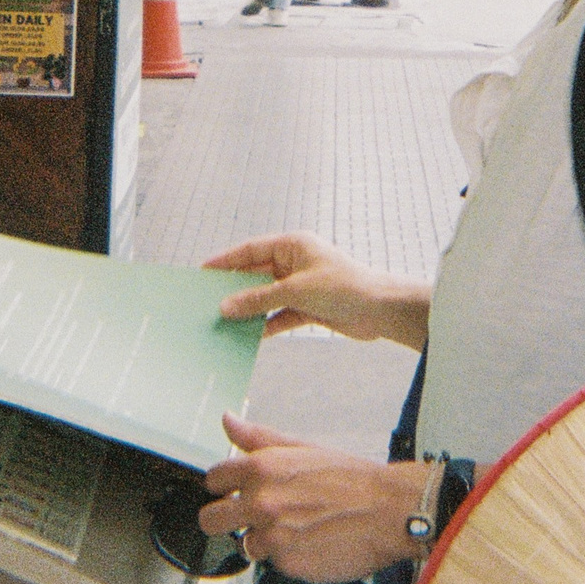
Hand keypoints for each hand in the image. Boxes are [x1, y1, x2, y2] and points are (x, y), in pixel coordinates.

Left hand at [198, 415, 427, 583]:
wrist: (389, 511)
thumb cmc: (352, 479)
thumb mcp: (303, 447)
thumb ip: (259, 438)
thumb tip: (228, 420)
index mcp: (261, 468)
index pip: (213, 480)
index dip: (224, 485)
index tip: (233, 490)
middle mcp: (261, 502)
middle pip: (211, 520)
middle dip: (225, 518)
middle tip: (251, 517)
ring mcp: (273, 536)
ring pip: (247, 544)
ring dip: (265, 539)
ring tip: (298, 528)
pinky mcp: (288, 564)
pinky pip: (275, 563)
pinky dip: (290, 556)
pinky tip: (312, 542)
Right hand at [200, 232, 429, 347]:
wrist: (381, 310)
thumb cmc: (344, 287)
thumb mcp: (295, 290)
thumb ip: (259, 299)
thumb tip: (226, 306)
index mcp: (293, 246)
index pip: (251, 250)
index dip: (226, 260)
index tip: (203, 271)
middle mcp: (295, 263)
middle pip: (257, 274)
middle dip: (235, 289)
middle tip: (207, 301)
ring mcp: (301, 286)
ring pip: (266, 297)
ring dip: (249, 310)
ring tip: (223, 322)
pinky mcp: (308, 308)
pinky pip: (279, 315)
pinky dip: (266, 324)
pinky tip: (250, 337)